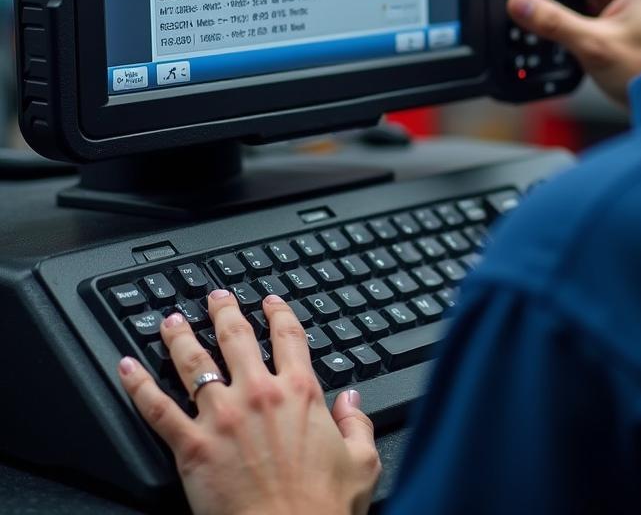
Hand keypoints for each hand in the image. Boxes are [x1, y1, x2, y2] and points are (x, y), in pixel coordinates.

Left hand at [118, 290, 380, 514]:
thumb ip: (358, 424)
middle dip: (224, 312)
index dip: (279, 314)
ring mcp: (221, 418)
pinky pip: (157, 408)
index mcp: (300, 392)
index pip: (289, 337)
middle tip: (215, 297)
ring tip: (171, 320)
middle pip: (236, 338)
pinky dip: (138, 385)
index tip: (270, 302)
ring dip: (180, 336)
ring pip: (194, 363)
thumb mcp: (362, 461)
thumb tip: (351, 401)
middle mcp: (259, 394)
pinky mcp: (192, 447)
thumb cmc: (323, 508)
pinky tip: (127, 368)